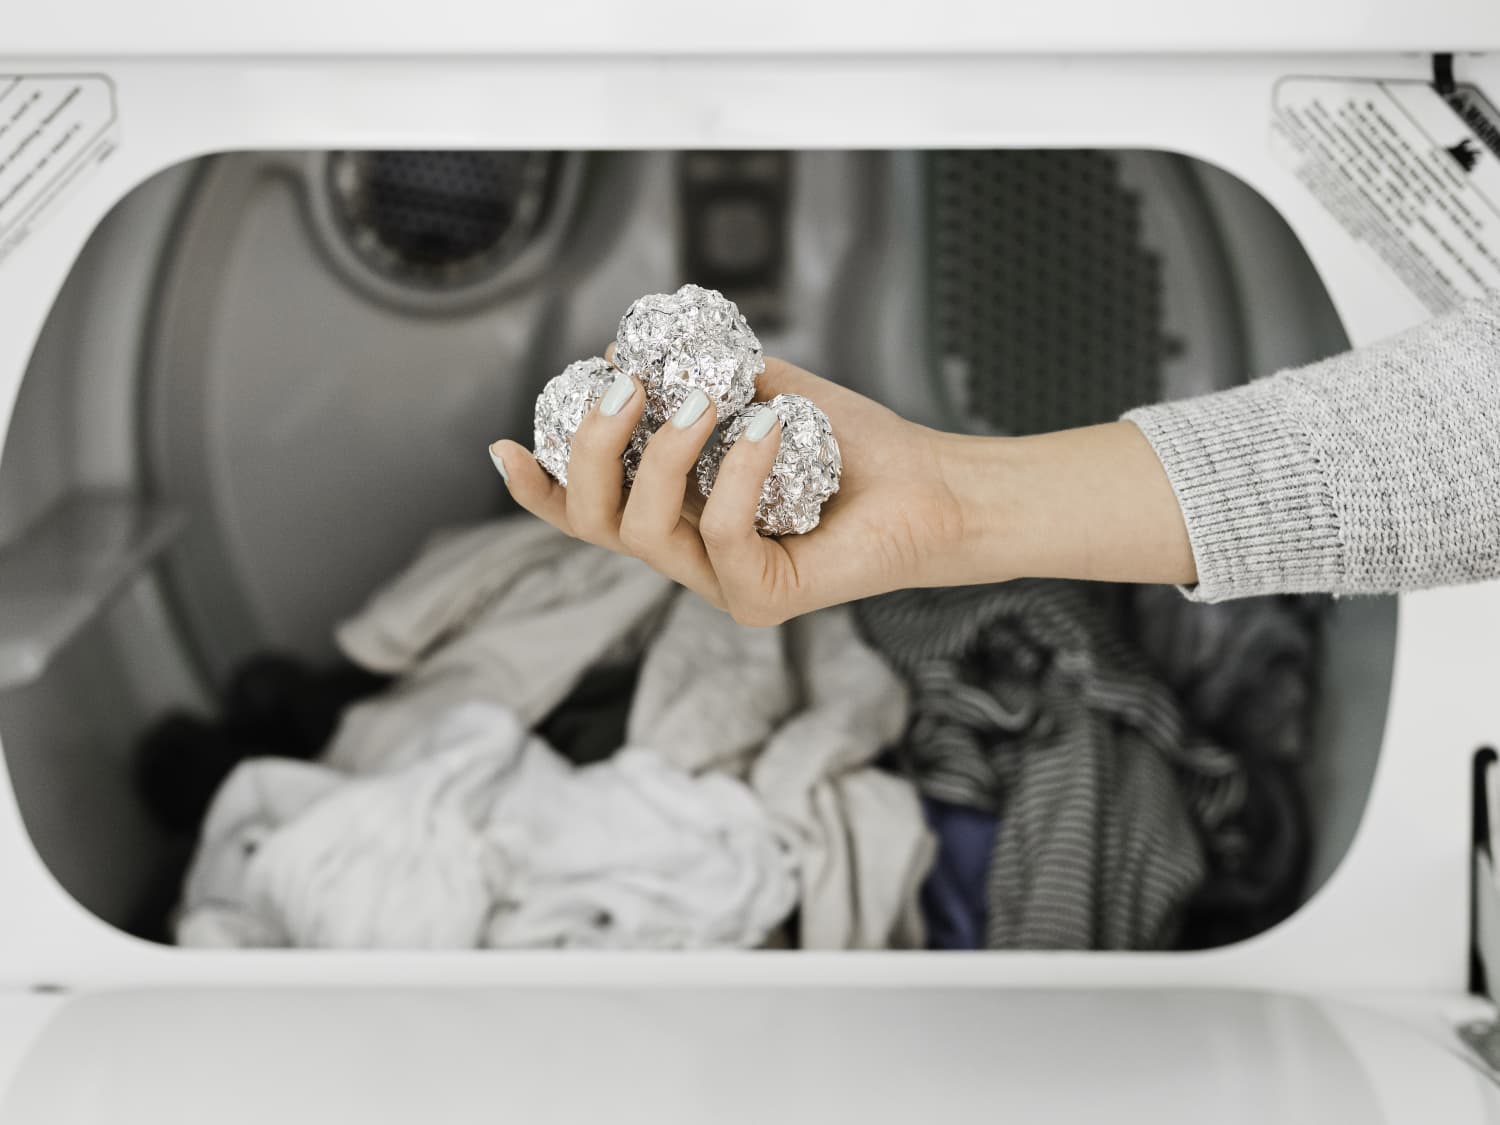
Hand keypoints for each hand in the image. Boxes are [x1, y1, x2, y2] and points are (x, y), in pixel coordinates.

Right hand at [491, 357, 974, 625]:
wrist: (928, 484)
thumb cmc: (848, 446)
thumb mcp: (759, 392)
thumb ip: (695, 376)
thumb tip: (626, 352)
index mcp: (673, 512)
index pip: (586, 510)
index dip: (536, 485)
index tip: (504, 444)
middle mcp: (684, 554)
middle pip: (593, 521)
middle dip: (587, 452)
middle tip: (620, 389)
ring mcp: (718, 583)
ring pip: (645, 532)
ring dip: (662, 457)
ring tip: (702, 403)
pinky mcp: (760, 599)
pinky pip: (722, 537)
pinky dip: (737, 475)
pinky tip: (771, 426)